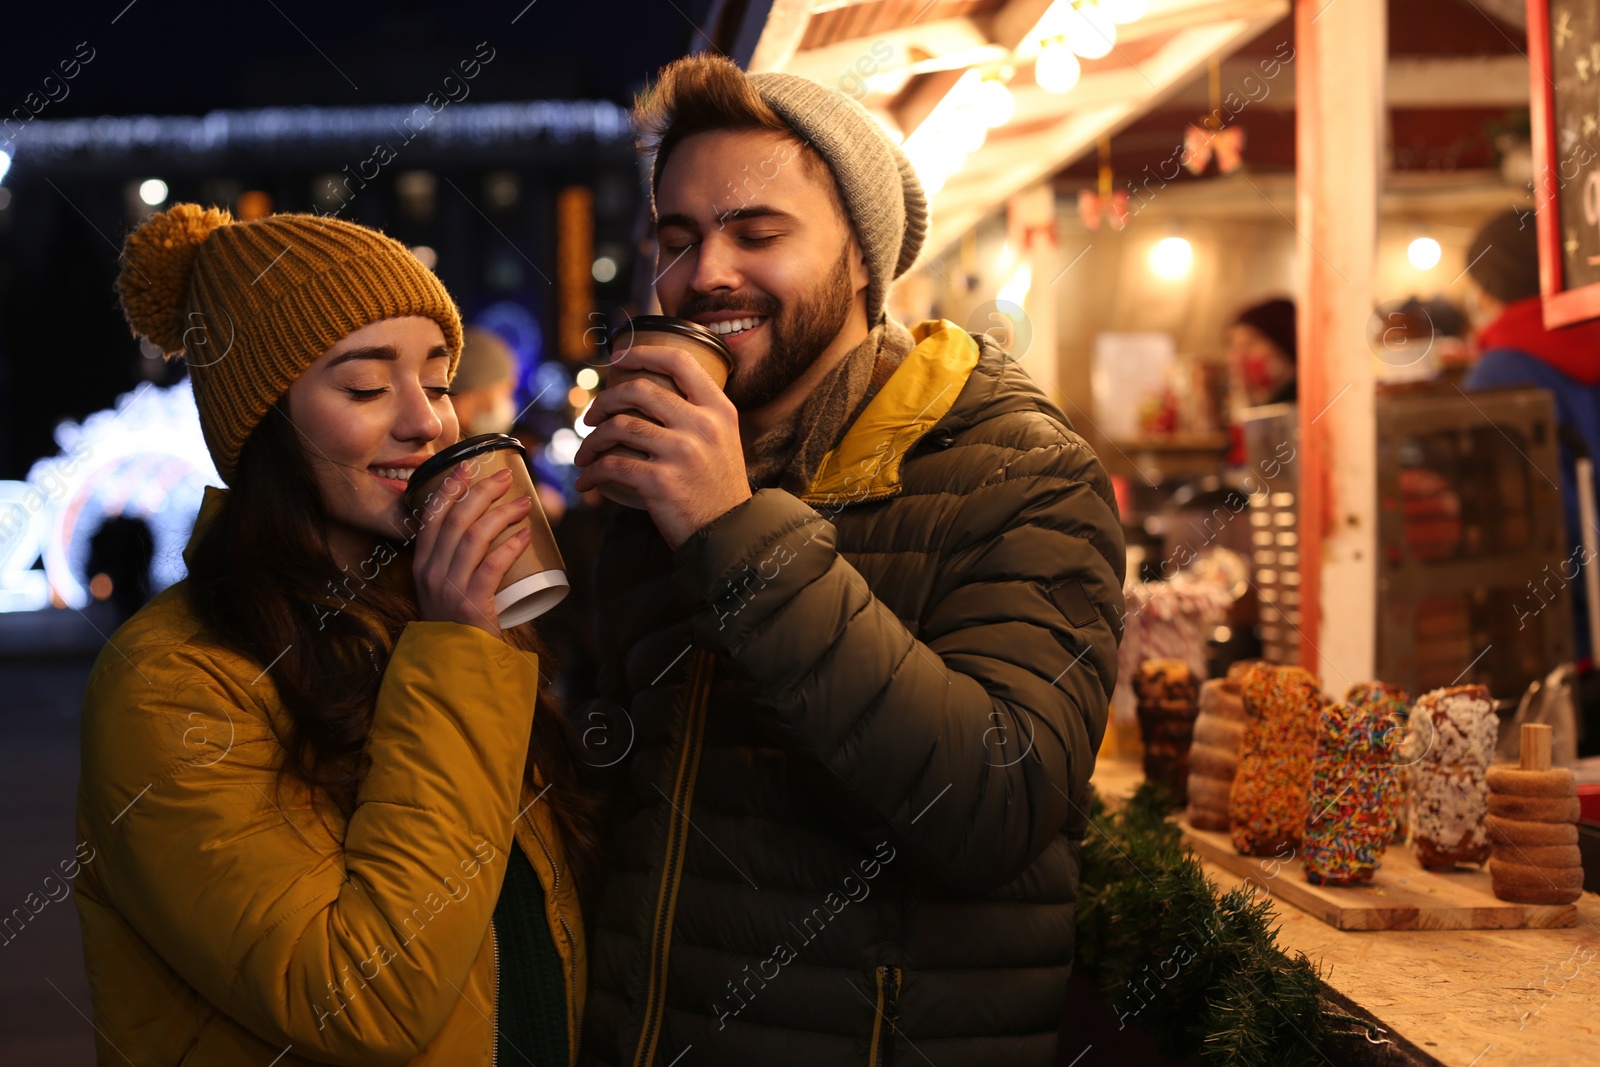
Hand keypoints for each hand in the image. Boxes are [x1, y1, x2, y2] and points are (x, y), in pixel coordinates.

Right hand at [412, 463, 532, 637]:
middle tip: (507, 477)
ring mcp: (447, 588)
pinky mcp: (469, 605)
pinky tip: (525, 535)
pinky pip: (490, 567)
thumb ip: (460, 562)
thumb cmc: (460, 622)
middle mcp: (430, 572)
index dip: (449, 488)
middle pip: (455, 520)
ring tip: (525, 504)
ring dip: (501, 515)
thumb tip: (490, 528)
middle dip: (481, 492)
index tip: (466, 467)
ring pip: (472, 537)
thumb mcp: (449, 586)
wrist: (457, 664)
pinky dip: (509, 547)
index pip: (431, 517)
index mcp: (422, 564)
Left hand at [574, 343, 751, 547]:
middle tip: (592, 416)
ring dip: (591, 440)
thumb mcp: (724, 440)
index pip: (679, 361)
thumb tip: (654, 391)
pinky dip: (591, 474)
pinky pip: (611, 466)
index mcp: (718, 410)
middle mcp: (702, 425)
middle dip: (604, 400)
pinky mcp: (660, 482)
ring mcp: (681, 452)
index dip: (642, 353)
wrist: (729, 533)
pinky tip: (586, 483)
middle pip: (638, 390)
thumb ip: (699, 414)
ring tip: (584, 454)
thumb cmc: (718, 488)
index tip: (617, 359)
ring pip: (618, 426)